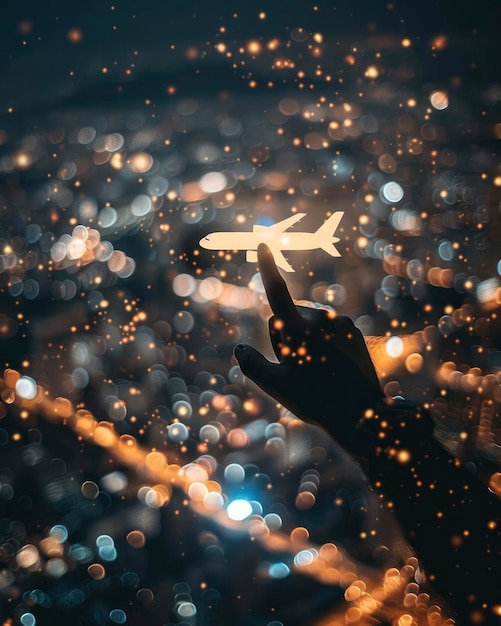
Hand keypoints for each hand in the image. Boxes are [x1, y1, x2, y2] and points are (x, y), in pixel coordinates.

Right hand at [234, 244, 382, 448]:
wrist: (362, 414)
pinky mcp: (353, 331)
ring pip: (309, 323)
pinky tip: (330, 366)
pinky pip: (328, 329)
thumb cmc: (314, 400)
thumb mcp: (275, 386)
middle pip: (288, 317)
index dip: (267, 268)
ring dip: (305, 339)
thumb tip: (239, 349)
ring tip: (316, 370)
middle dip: (285, 333)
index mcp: (298, 328)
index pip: (277, 292)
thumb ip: (251, 364)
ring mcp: (339, 323)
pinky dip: (323, 342)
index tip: (264, 244)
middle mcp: (320, 318)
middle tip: (295, 366)